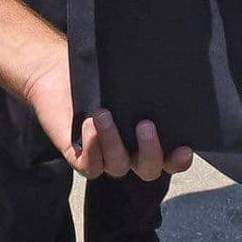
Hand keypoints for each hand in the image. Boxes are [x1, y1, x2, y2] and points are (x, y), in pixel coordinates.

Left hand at [21, 52, 194, 180]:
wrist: (57, 75)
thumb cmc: (96, 78)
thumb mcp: (125, 80)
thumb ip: (145, 85)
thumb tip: (167, 72)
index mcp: (147, 139)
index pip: (171, 159)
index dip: (179, 160)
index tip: (184, 147)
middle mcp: (129, 153)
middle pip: (149, 169)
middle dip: (150, 151)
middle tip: (145, 125)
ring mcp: (105, 158)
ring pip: (118, 167)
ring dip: (113, 142)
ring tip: (104, 114)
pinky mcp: (80, 158)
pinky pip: (91, 166)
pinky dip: (92, 147)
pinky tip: (89, 124)